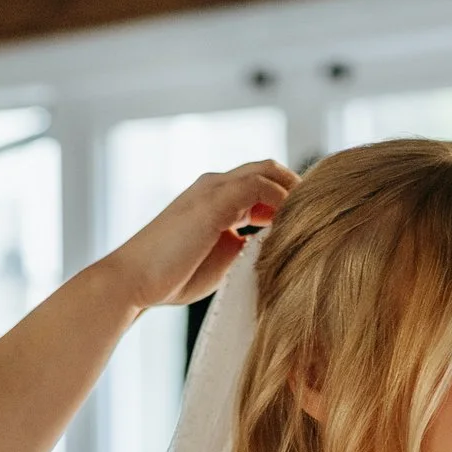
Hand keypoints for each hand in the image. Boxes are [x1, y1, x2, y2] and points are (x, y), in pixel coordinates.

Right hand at [99, 160, 296, 310]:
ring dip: (293, 193)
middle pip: (268, 168)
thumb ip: (244, 247)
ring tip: (312, 220)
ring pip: (266, 171)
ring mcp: (212, 190)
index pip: (260, 183)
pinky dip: (281, 202)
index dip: (286, 198)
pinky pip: (259, 188)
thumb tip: (271, 249)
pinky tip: (291, 227)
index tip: (307, 223)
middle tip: (319, 216)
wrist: (133, 282)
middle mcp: (213, 186)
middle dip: (295, 187)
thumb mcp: (219, 258)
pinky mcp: (212, 202)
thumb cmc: (169, 278)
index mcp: (213, 198)